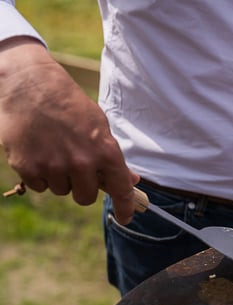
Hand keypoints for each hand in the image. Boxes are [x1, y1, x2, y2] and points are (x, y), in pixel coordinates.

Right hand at [0, 37, 139, 223]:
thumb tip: (131, 181)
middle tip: (75, 167)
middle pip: (85, 197)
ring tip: (54, 150)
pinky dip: (39, 175)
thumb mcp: (100, 127)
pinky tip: (38, 151)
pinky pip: (40, 186)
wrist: (30, 86)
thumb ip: (113, 157)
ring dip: (60, 178)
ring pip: (61, 191)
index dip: (125, 207)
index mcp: (105, 152)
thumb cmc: (70, 106)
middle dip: (82, 187)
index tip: (126, 217)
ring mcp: (53, 166)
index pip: (120, 189)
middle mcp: (81, 163)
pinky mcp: (28, 168)